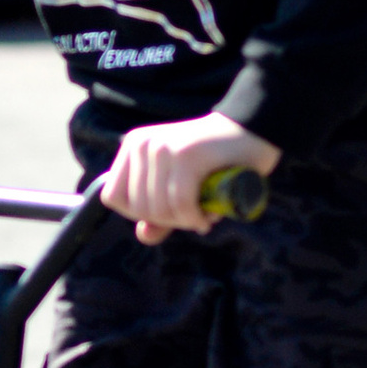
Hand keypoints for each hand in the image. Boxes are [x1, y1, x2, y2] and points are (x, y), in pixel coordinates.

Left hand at [98, 114, 281, 246]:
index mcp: (133, 146)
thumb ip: (159, 213)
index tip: (167, 212)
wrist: (253, 131)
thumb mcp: (180, 187)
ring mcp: (162, 147)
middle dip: (167, 221)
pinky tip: (208, 215)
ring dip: (184, 221)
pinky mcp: (184, 154)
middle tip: (193, 215)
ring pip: (159, 209)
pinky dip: (194, 218)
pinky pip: (180, 204)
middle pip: (137, 208)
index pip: (112, 196)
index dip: (138, 213)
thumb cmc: (216, 161)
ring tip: (203, 213)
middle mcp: (142, 144)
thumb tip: (143, 236)